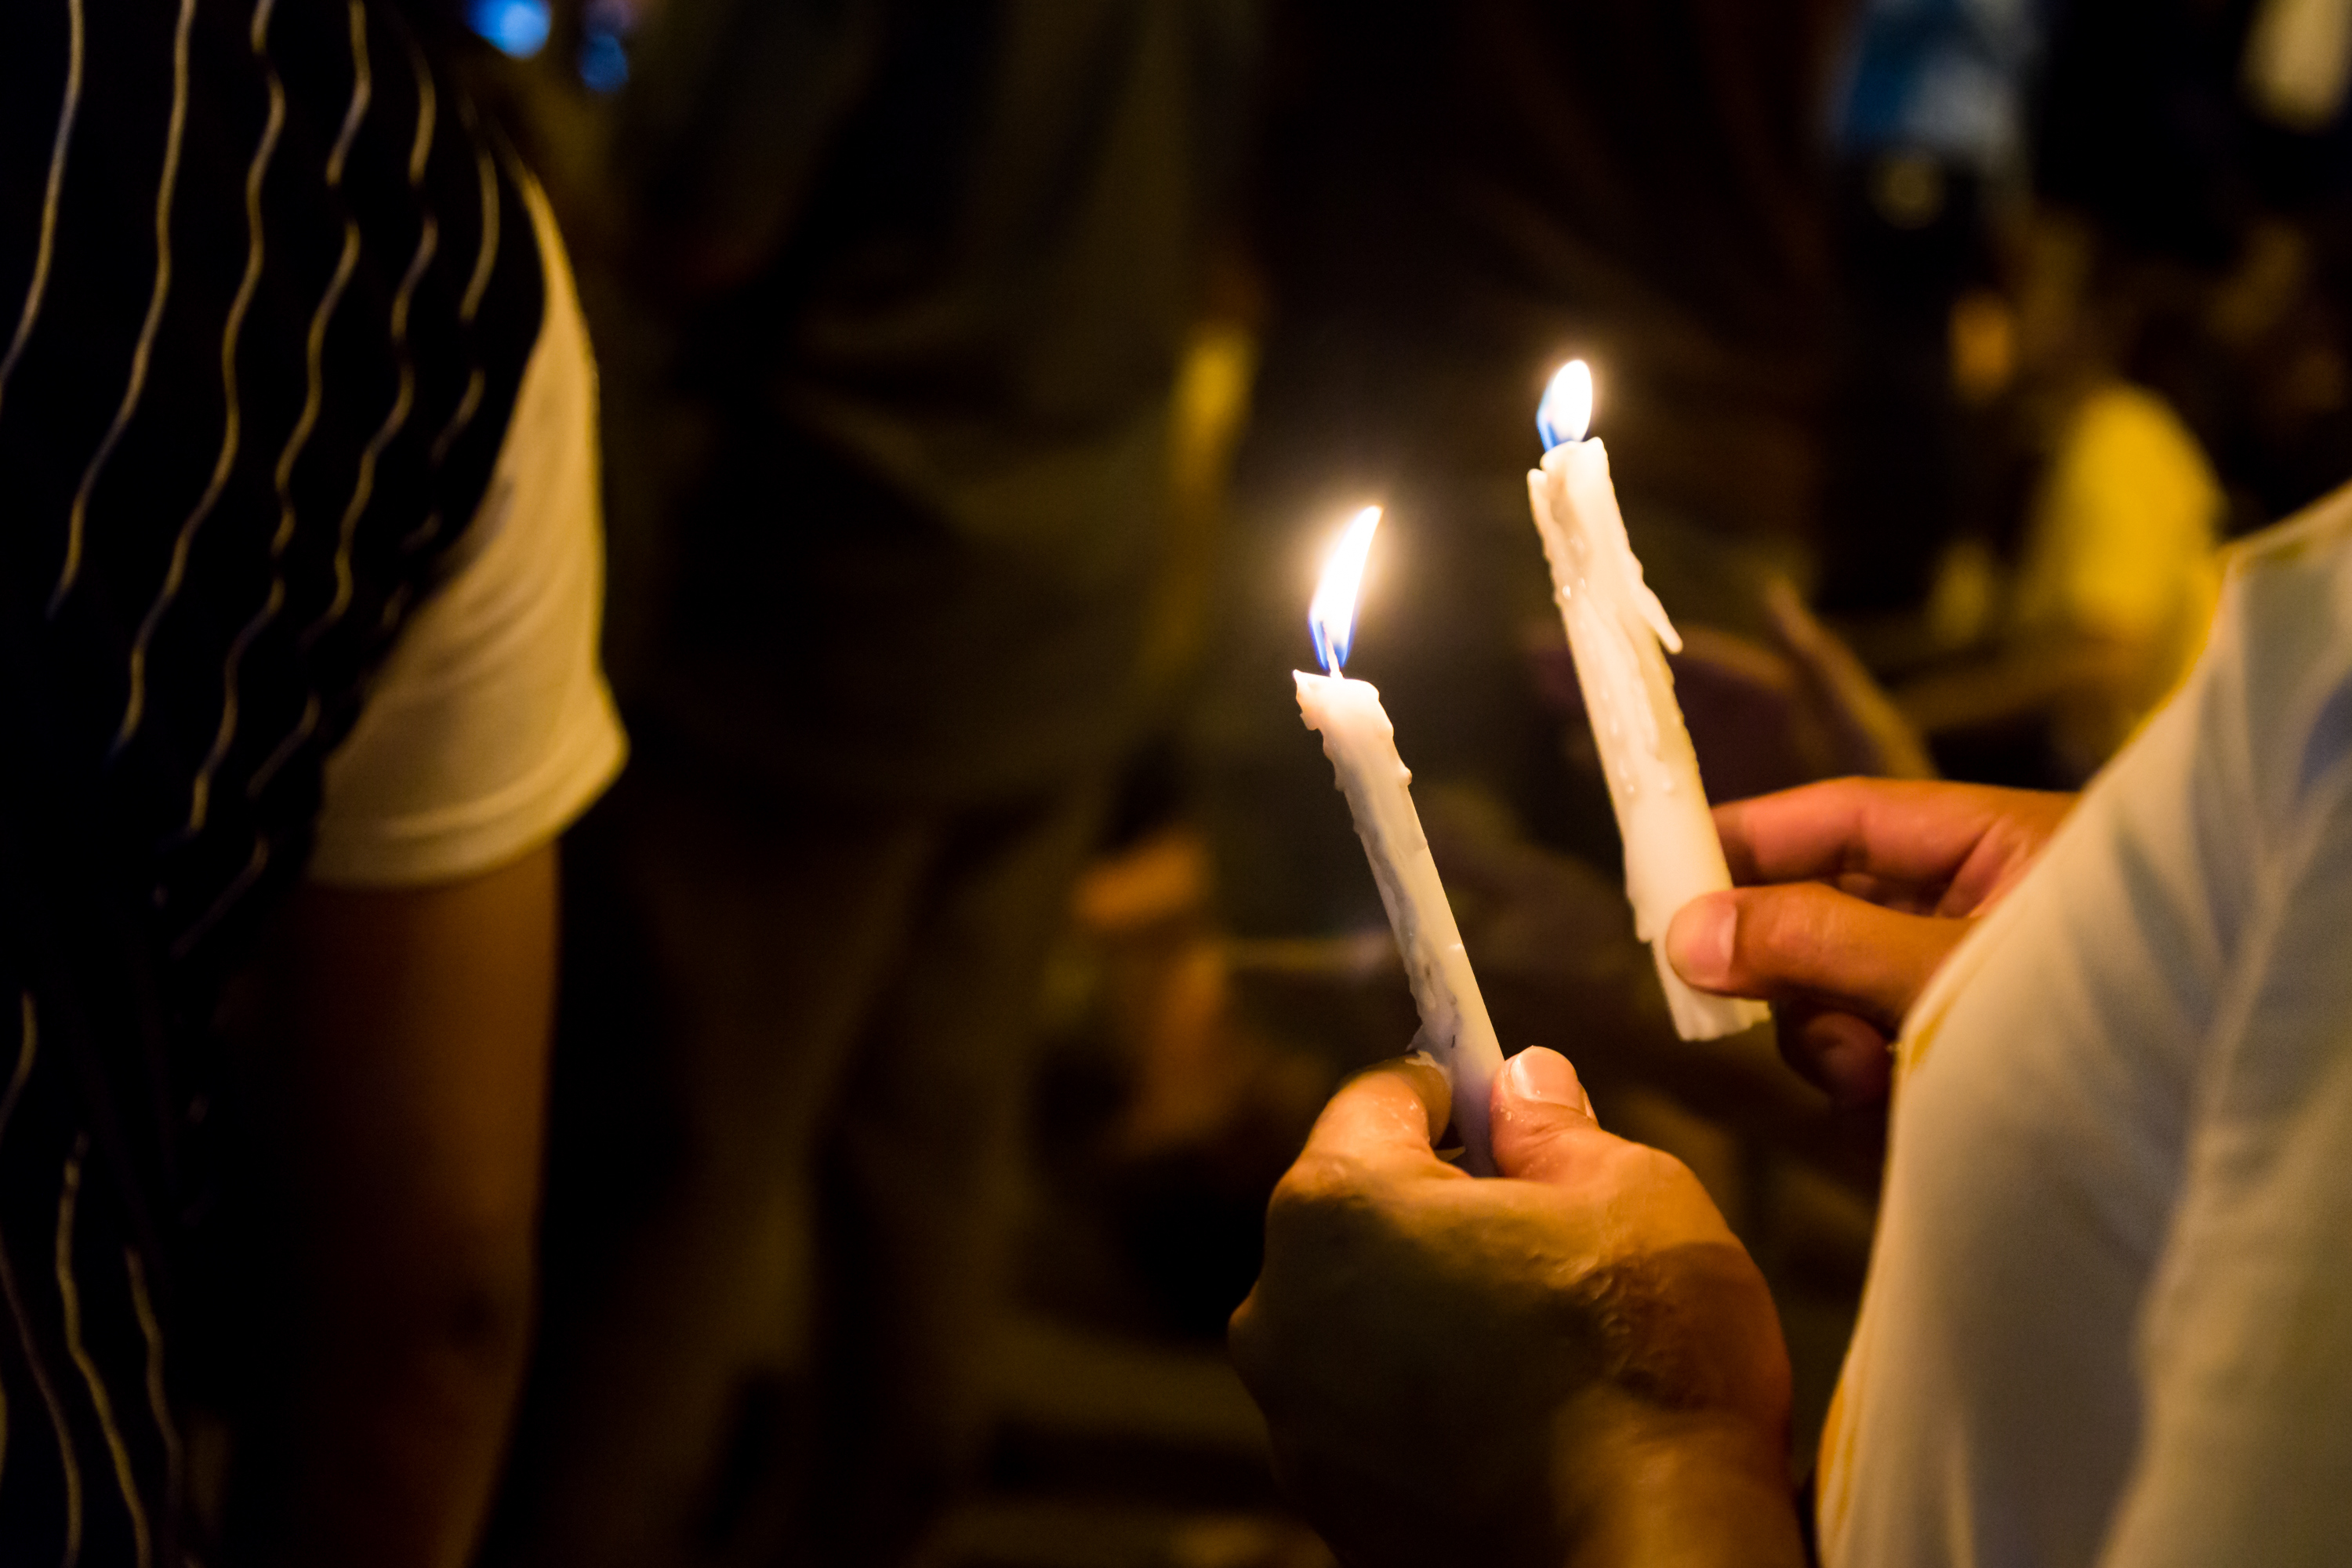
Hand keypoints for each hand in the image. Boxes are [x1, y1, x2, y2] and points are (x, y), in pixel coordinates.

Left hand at [1230, 1051, 1802, 1567]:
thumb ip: (1552, 1127)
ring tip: (1538, 1334)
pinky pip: (1372, 1412)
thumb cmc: (1645, 1366)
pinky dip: (1426, 1399)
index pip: (1379, 1097)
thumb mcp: (1633, 1193)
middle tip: (1543, 1225)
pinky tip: (1515, 1414)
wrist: (1646, 1565)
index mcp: (1337, 1206)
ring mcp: (1296, 1418)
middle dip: (1439, 1204)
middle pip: (1357, 1211)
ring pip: (1361, 1316)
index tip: (1502, 1099)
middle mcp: (1281, 1308)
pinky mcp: (1329, 1503)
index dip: (1452, 1088)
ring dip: (1427, 1307)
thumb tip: (1521, 1082)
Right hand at [1665, 778, 2074, 1106]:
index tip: (1665, 865)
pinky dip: (1865, 1082)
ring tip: (1870, 1073)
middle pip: (1828, 905)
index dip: (1753, 833)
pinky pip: (1874, 1055)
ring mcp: (1971, 989)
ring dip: (1827, 1036)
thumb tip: (1686, 931)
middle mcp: (1982, 909)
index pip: (1846, 816)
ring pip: (1841, 992)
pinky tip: (1896, 1110)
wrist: (2190, 1134)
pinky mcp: (1965, 1061)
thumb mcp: (1938, 969)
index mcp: (1998, 846)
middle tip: (1737, 1000)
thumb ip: (1813, 941)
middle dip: (1788, 961)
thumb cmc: (2092, 1024)